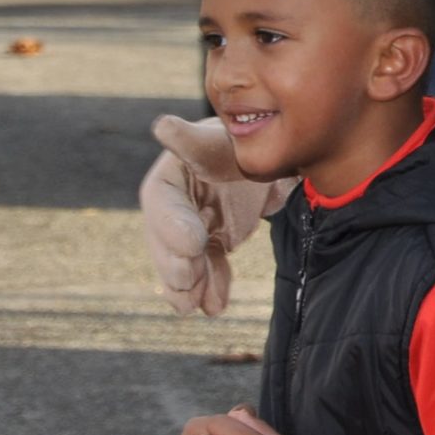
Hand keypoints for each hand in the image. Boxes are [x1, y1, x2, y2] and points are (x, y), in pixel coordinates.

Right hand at [139, 114, 296, 316]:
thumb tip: (163, 127)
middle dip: (175, 264)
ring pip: (184, 262)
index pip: (161, 202)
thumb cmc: (241, 140)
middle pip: (166, 240)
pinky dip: (211, 289)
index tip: (192, 243)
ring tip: (193, 306)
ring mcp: (193, 228)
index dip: (171, 225)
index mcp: (170, 176)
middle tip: (188, 280)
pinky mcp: (212, 244)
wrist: (272, 160)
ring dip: (189, 286)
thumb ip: (192, 140)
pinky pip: (207, 270)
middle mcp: (176, 206)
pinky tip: (216, 306)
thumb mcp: (220, 138)